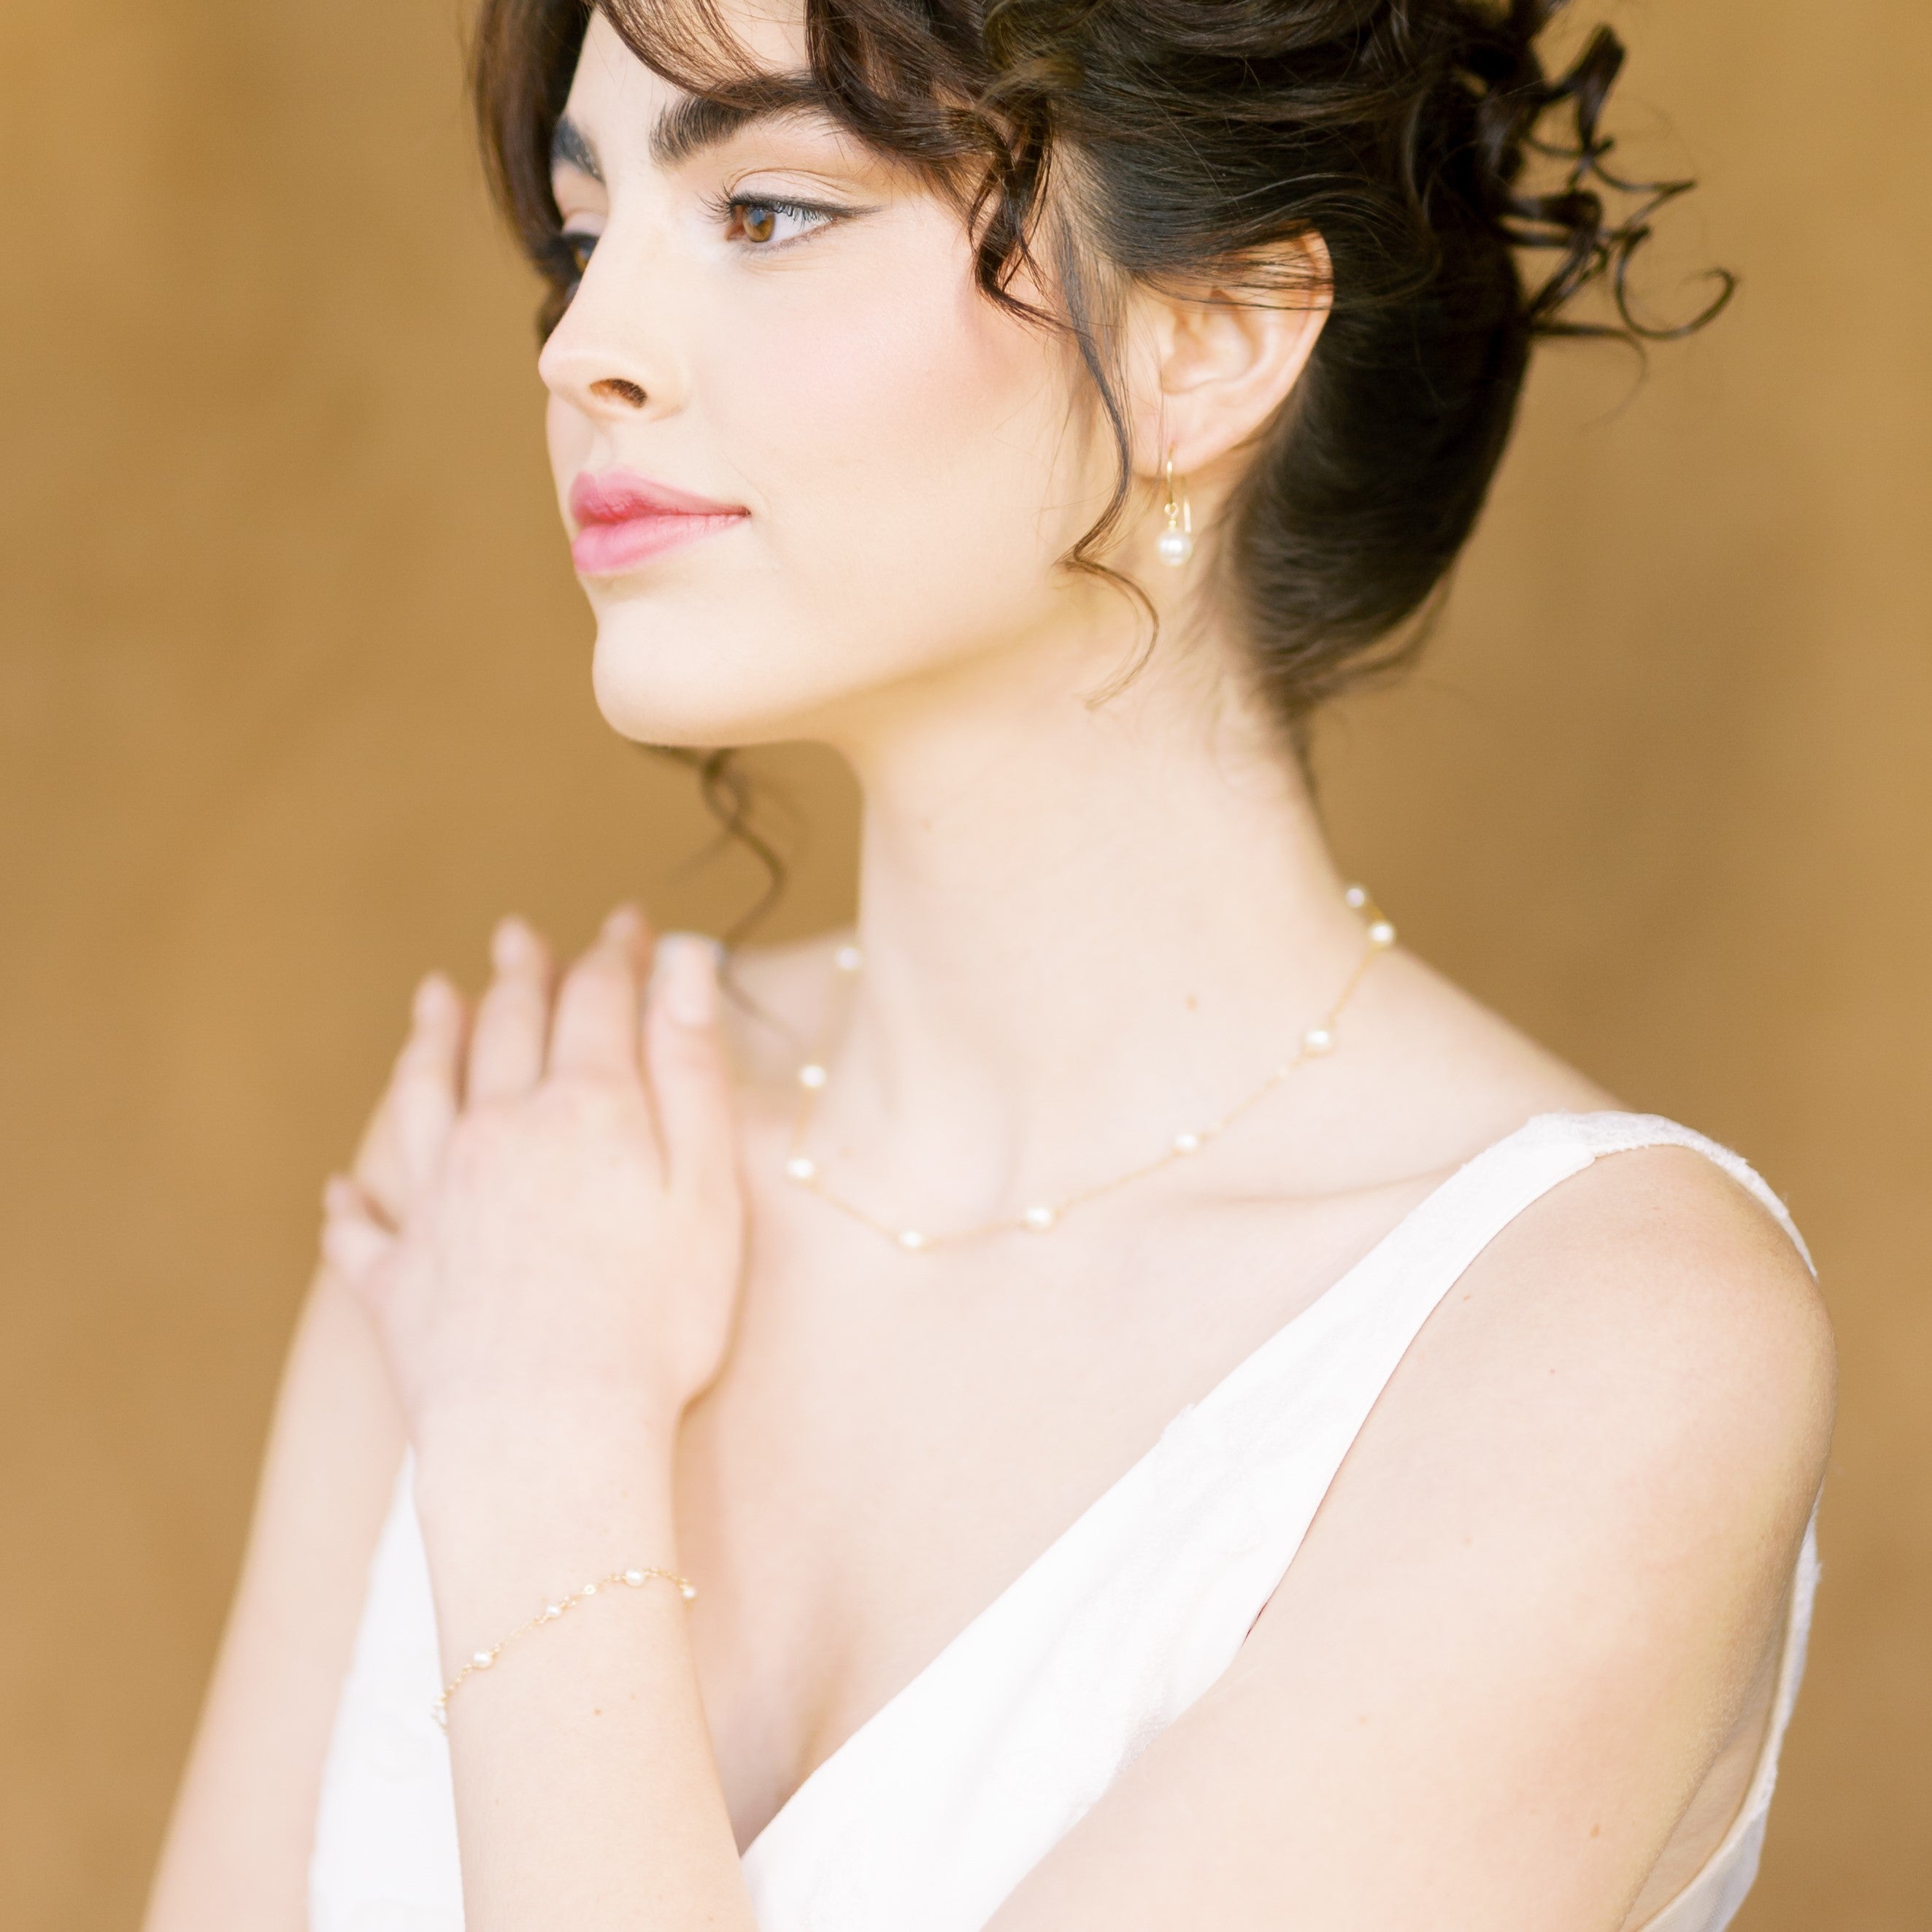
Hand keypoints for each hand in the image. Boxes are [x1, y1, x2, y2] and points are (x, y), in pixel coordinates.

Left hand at [319, 907, 744, 1457]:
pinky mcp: (400, 1283)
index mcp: (583, 1109)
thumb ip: (690, 1068)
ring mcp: (439, 1206)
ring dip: (429, 1043)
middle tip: (520, 938)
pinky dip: (355, 1206)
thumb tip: (684, 963)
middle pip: (504, 1032)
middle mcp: (497, 1135)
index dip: (617, 956)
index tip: (631, 925)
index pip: (598, 1003)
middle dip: (521, 978)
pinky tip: (343, 1194)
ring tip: (430, 1000)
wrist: (547, 1430)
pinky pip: (365, 1231)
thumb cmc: (654, 1318)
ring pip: (424, 1099)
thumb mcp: (703, 1185)